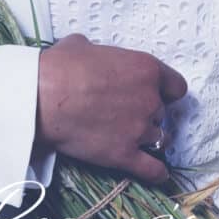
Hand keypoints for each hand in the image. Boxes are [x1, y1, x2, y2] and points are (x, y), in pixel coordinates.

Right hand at [33, 33, 187, 183]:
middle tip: (127, 114)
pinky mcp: (125, 155)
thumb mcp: (82, 45)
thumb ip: (99, 54)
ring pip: (159, 139)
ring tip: (133, 139)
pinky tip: (157, 173)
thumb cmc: (60, 67)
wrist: (42, 98)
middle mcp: (150, 100)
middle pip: (162, 113)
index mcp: (145, 69)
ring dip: (148, 139)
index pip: (176, 86)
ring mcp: (139, 130)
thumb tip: (89, 55)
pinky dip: (157, 173)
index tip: (156, 94)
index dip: (166, 91)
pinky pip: (152, 170)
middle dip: (147, 114)